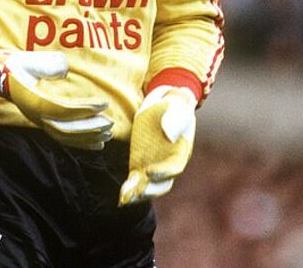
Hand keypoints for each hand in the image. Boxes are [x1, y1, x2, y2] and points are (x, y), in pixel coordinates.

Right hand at [0, 50, 112, 149]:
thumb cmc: (15, 66)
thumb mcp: (28, 61)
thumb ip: (46, 65)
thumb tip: (65, 71)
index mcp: (35, 102)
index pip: (64, 110)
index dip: (84, 109)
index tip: (103, 104)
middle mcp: (37, 117)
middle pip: (66, 130)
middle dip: (89, 129)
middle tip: (109, 125)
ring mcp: (39, 122)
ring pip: (65, 137)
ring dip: (87, 138)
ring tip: (107, 137)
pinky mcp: (43, 123)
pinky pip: (62, 138)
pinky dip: (80, 142)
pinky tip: (95, 143)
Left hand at [119, 85, 196, 204]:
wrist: (163, 103)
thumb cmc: (174, 106)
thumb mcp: (177, 107)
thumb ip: (175, 120)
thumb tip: (169, 136)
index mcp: (181, 153)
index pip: (174, 168)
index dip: (163, 173)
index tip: (149, 172)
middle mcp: (168, 164)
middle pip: (162, 184)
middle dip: (150, 190)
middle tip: (138, 192)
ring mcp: (154, 165)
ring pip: (148, 185)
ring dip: (138, 193)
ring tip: (126, 198)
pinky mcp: (140, 163)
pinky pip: (135, 179)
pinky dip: (129, 188)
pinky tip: (121, 196)